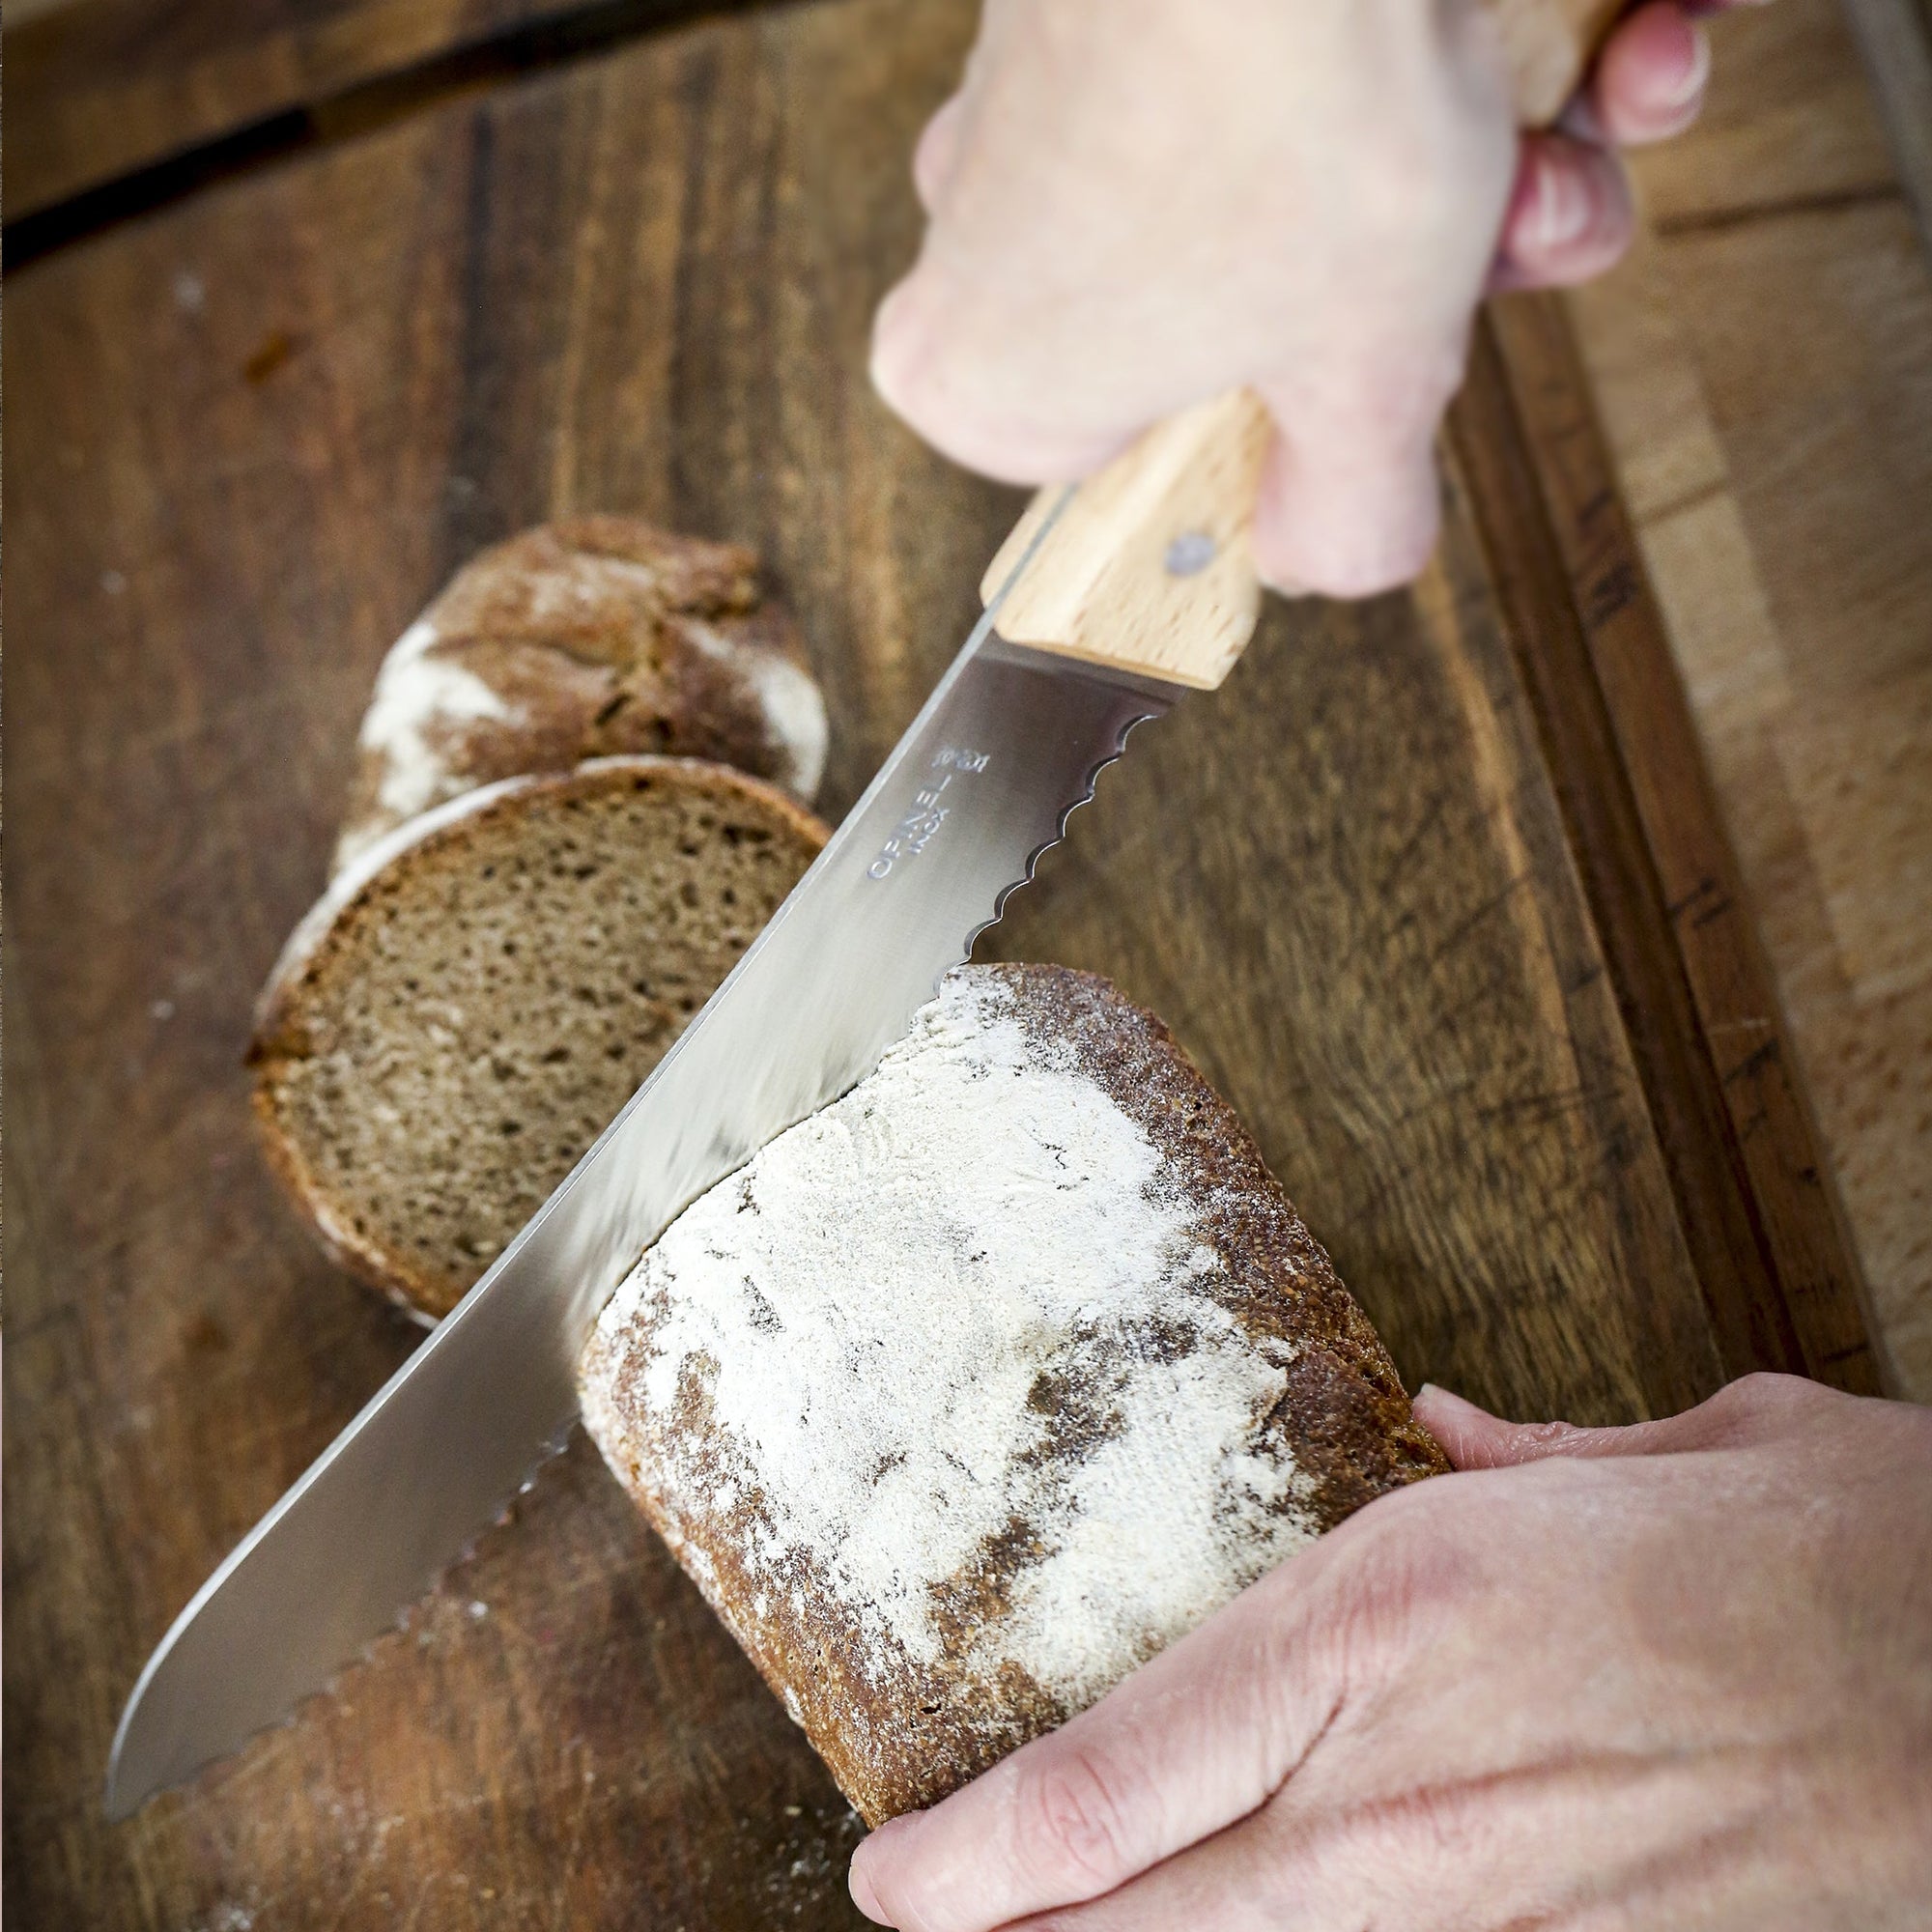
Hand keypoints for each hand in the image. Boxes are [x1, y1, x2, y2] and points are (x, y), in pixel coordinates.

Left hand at [850, 1374, 1931, 1929]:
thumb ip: (1525, 1451)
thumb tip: (1449, 1424)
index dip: (970, 1856)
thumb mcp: (1663, 1450)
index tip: (889, 1873)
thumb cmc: (1825, 1553)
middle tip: (922, 1931)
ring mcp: (1485, 1914)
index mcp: (1385, 1621)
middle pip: (1134, 1920)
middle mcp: (1399, 1789)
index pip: (1111, 1780)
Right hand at [874, 0, 1750, 596]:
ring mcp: (1044, 92)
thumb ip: (1346, 516)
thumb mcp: (1362, 384)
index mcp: (993, 376)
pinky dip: (1424, 63)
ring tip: (1558, 147)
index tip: (1372, 400)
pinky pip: (1277, 68)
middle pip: (1238, 326)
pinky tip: (1556, 48)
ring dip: (1470, 180)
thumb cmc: (1282, 101)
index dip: (1287, 445)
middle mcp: (983, 231)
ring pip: (1281, 188)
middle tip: (1510, 253)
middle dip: (1419, 297)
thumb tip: (1327, 553)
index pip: (1135, 477)